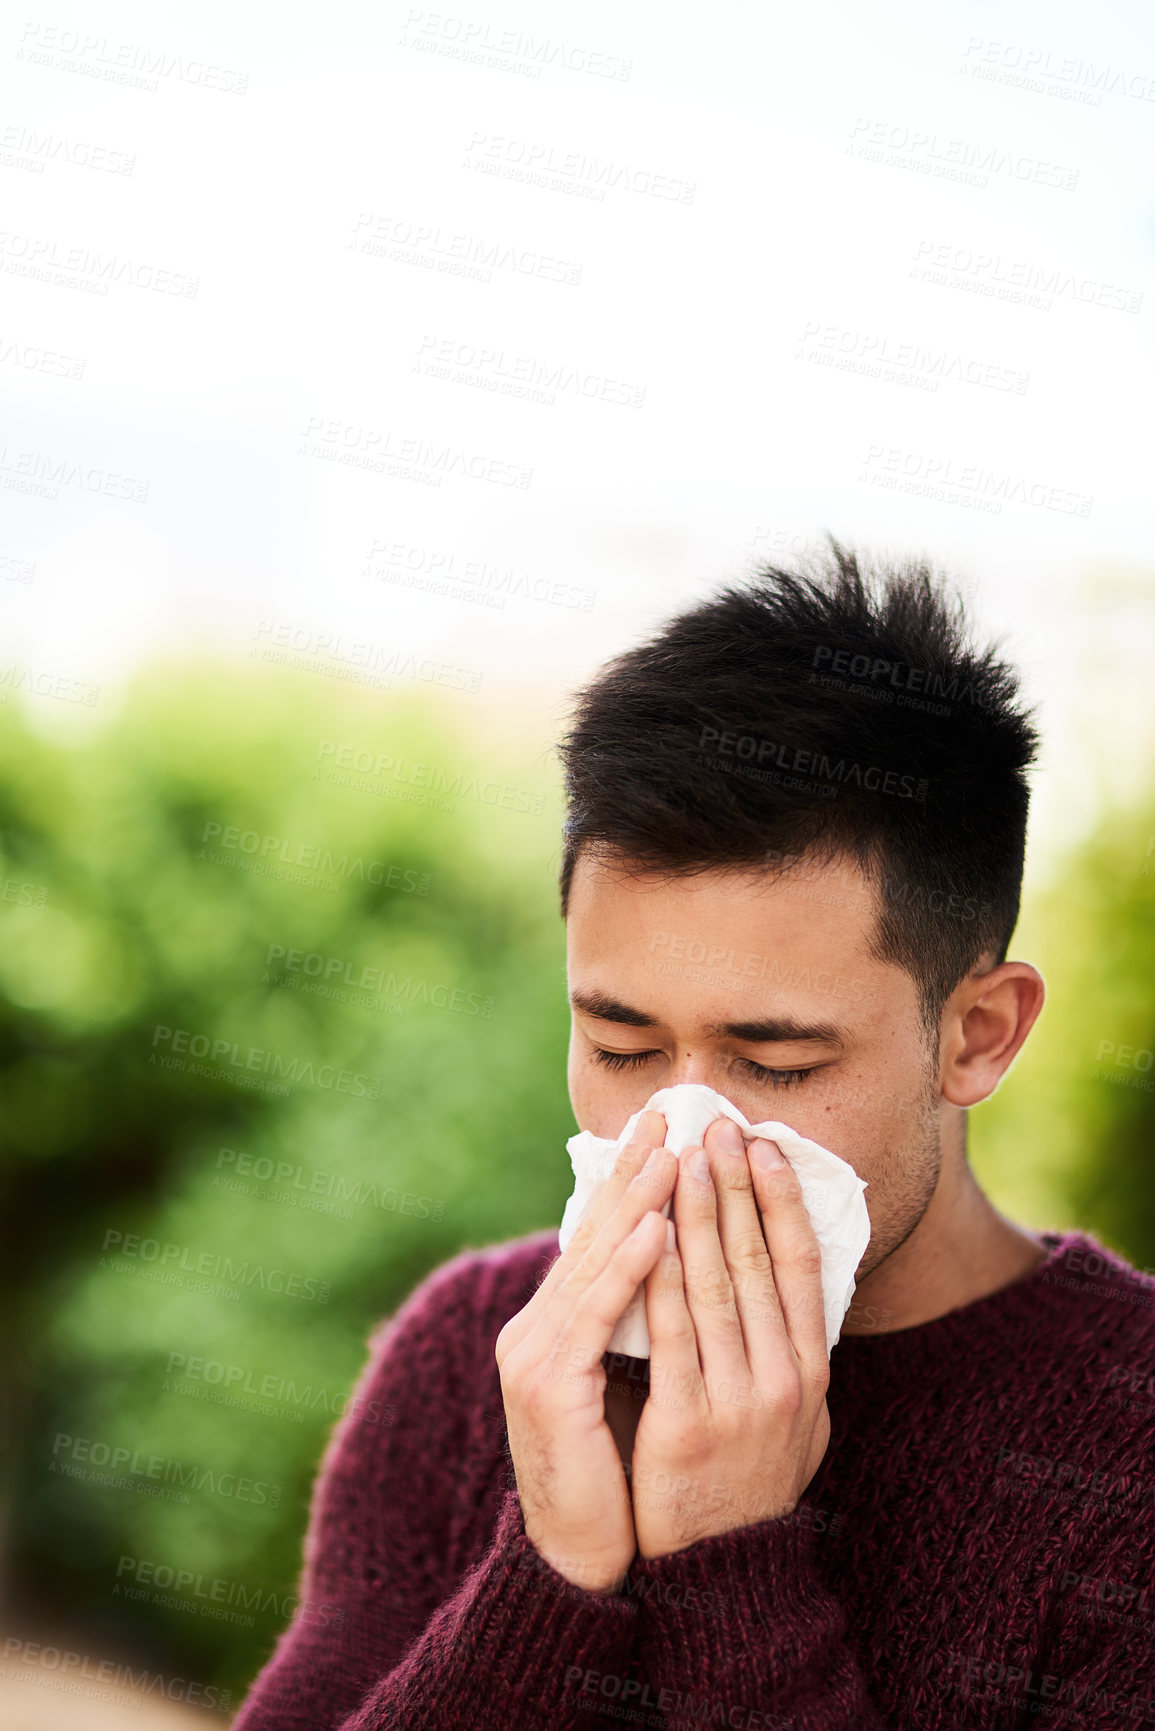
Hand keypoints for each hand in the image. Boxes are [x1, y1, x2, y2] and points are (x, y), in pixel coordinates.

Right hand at [495, 1109, 675, 1593]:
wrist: (585, 1562)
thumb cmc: (621, 1475)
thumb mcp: (632, 1381)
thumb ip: (644, 1324)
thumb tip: (685, 1260)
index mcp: (557, 1325)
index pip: (599, 1236)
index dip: (632, 1179)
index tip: (668, 1127)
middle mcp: (537, 1329)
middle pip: (591, 1234)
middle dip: (634, 1171)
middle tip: (668, 1113)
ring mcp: (536, 1357)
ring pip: (594, 1264)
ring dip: (636, 1203)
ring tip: (671, 1154)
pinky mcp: (549, 1390)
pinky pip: (594, 1318)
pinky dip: (626, 1270)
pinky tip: (655, 1231)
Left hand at [630, 1115, 830, 1558]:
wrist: (719, 1573)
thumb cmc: (748, 1482)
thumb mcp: (794, 1417)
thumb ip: (789, 1351)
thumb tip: (794, 1276)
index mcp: (811, 1371)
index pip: (802, 1265)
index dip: (783, 1200)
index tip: (766, 1145)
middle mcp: (785, 1381)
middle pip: (758, 1261)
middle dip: (736, 1186)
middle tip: (717, 1125)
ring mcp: (738, 1402)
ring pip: (715, 1284)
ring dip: (696, 1212)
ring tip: (682, 1156)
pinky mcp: (687, 1422)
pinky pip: (670, 1331)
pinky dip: (658, 1273)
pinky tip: (645, 1229)